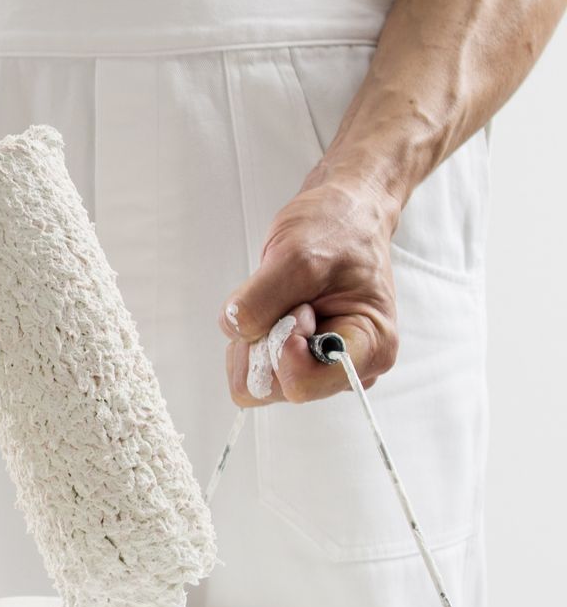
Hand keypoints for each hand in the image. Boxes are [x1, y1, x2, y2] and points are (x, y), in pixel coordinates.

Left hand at [221, 175, 399, 406]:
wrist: (342, 217)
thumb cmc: (337, 230)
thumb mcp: (297, 255)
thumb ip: (262, 299)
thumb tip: (235, 330)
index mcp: (370, 348)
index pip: (302, 386)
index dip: (280, 351)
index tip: (296, 309)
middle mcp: (347, 368)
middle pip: (273, 388)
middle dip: (265, 343)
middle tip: (289, 301)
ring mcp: (319, 366)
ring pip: (256, 381)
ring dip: (255, 340)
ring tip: (283, 302)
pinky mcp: (295, 359)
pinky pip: (251, 367)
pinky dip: (250, 338)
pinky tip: (273, 309)